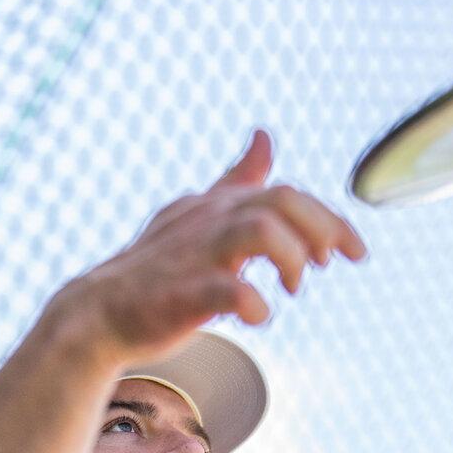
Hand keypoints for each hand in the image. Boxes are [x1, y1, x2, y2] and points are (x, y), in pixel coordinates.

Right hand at [55, 127, 367, 371]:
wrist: (97, 314)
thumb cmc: (157, 268)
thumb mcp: (200, 214)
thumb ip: (237, 180)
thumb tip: (264, 136)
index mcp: (218, 206)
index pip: (288, 194)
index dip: (330, 220)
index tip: (355, 252)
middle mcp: (208, 221)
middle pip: (282, 201)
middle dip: (320, 231)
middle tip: (327, 266)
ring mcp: (193, 256)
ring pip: (259, 230)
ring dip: (290, 257)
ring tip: (293, 288)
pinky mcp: (180, 295)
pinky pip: (227, 290)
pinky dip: (253, 302)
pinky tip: (260, 316)